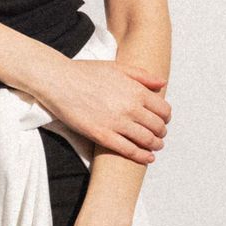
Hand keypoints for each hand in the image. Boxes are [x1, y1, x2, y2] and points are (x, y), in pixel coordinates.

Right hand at [27, 57, 170, 162]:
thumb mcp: (117, 67)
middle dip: (161, 132)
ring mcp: (117, 123)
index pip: (163, 109)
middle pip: (157, 126)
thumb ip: (142, 75)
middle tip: (159, 134)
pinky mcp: (102, 135)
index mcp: (136, 90)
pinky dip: (141, 156)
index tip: (163, 120)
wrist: (59, 81)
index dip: (166, 117)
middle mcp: (130, 107)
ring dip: (155, 145)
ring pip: (146, 140)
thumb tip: (162, 83)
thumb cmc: (86, 72)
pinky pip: (128, 150)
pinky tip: (147, 158)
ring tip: (155, 146)